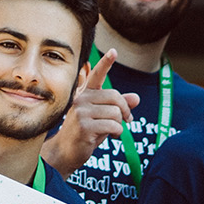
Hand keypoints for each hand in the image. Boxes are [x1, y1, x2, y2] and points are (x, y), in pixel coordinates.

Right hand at [48, 53, 139, 174]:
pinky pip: (113, 125)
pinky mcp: (84, 126)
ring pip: (115, 112)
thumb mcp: (103, 117)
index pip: (97, 75)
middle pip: (115, 97)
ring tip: (114, 131)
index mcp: (85, 94)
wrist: (66, 152)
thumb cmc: (86, 133)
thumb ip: (118, 106)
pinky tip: (111, 136)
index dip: (106, 63)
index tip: (114, 51)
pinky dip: (117, 132)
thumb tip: (136, 98)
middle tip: (127, 120)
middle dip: (125, 110)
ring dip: (120, 124)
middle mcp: (81, 99)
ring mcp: (81, 112)